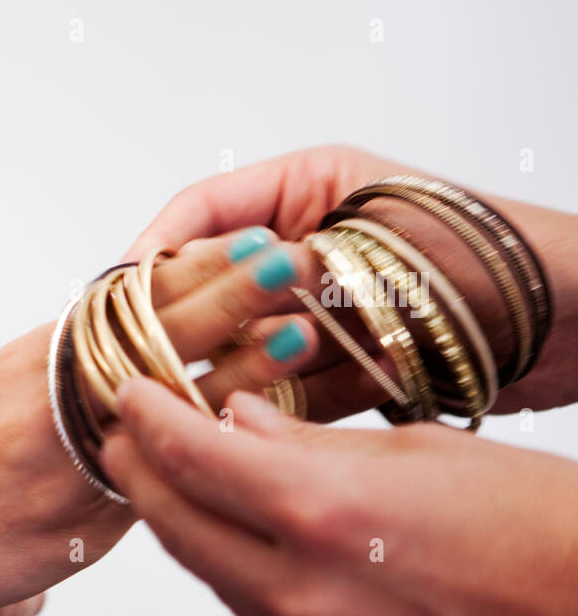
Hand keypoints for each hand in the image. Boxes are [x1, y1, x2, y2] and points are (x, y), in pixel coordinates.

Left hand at [101, 377, 577, 615]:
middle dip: (139, 473)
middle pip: (176, 525)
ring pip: (210, 574)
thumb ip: (310, 443)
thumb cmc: (545, 525)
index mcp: (322, 512)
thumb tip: (241, 421)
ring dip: (178, 521)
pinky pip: (256, 611)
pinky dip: (232, 565)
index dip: (147, 418)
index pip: (192, 456)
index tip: (128, 393)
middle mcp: (303, 588)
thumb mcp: (422, 450)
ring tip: (167, 476)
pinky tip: (237, 532)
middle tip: (123, 434)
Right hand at [125, 145, 577, 417]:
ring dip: (221, 370)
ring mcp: (315, 313)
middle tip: (143, 357)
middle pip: (211, 284)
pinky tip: (230, 426)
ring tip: (188, 397)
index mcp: (305, 189)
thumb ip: (286, 269)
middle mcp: (301, 249)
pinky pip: (277, 391)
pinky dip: (257, 408)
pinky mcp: (334, 369)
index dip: (156, 249)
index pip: (203, 210)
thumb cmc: (494, 254)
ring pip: (239, 345)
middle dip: (182, 320)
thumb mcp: (373, 246)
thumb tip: (203, 295)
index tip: (122, 291)